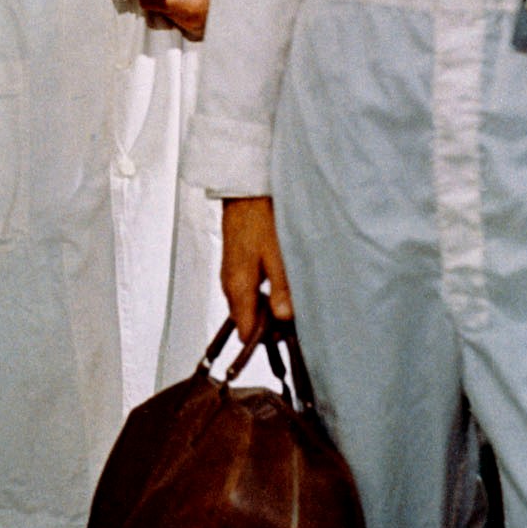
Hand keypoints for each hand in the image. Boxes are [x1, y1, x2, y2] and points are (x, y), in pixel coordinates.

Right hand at [220, 195, 293, 344]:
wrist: (245, 190)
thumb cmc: (260, 216)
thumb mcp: (278, 254)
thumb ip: (281, 289)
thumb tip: (285, 318)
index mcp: (238, 287)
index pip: (245, 331)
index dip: (267, 337)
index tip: (288, 333)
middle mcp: (230, 285)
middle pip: (246, 320)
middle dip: (270, 323)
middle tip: (296, 314)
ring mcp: (231, 275)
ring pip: (248, 305)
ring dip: (268, 307)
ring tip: (292, 297)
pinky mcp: (235, 265)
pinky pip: (248, 289)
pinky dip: (263, 293)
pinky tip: (280, 281)